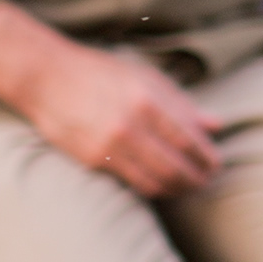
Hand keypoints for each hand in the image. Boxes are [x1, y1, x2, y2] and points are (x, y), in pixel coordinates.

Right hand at [24, 39, 221, 195]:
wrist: (46, 77)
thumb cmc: (99, 72)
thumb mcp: (144, 77)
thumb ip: (181, 103)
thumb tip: (215, 125)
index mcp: (147, 100)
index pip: (188, 139)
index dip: (207, 157)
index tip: (216, 164)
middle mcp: (130, 125)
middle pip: (175, 166)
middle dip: (196, 178)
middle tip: (206, 181)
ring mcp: (110, 145)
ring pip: (155, 180)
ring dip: (177, 189)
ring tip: (187, 187)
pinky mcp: (93, 159)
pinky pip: (132, 182)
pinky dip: (153, 188)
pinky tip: (161, 185)